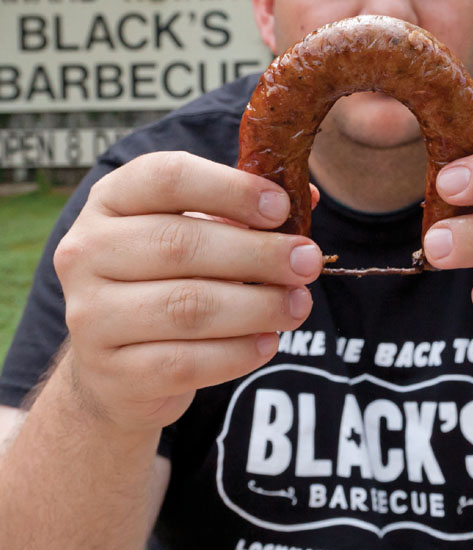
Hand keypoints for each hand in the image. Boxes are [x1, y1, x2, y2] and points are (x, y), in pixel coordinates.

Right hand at [54, 151, 321, 434]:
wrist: (115, 365)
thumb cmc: (166, 279)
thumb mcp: (195, 232)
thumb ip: (243, 213)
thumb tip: (307, 197)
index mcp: (111, 200)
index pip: (167, 178)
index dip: (231, 189)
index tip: (282, 207)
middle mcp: (86, 251)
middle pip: (182, 245)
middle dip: (259, 253)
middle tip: (309, 262)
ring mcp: (89, 315)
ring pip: (188, 307)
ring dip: (258, 305)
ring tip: (299, 304)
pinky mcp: (111, 372)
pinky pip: (186, 362)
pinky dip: (238, 352)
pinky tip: (268, 341)